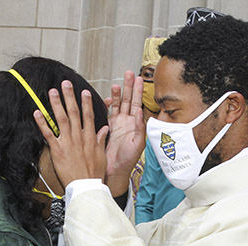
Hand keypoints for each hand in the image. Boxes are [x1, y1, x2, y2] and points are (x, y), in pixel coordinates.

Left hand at [34, 81, 108, 190]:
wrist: (86, 186)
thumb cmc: (94, 174)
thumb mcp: (101, 156)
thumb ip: (101, 140)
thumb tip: (104, 129)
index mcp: (90, 138)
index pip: (88, 116)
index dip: (86, 103)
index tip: (84, 92)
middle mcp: (79, 137)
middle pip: (74, 113)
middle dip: (70, 97)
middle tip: (65, 84)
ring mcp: (68, 143)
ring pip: (62, 119)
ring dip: (57, 104)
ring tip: (52, 91)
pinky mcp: (58, 150)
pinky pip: (48, 134)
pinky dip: (42, 123)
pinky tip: (37, 112)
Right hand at [104, 71, 145, 197]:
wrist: (114, 170)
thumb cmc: (128, 160)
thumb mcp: (138, 144)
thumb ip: (141, 128)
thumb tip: (141, 112)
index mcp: (136, 125)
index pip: (137, 103)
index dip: (138, 91)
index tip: (139, 78)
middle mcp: (127, 122)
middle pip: (127, 100)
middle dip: (128, 86)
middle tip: (128, 73)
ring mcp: (117, 124)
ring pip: (117, 104)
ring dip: (116, 94)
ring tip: (116, 84)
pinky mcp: (107, 128)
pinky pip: (107, 113)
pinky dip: (106, 105)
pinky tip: (106, 99)